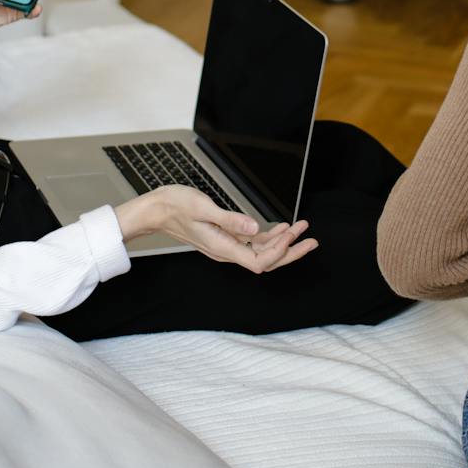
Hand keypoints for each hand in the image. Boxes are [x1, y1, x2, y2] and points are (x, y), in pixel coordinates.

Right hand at [117, 186, 317, 273]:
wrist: (155, 210)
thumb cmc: (175, 206)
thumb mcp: (203, 208)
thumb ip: (230, 220)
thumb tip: (255, 228)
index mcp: (222, 248)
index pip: (259, 261)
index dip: (279, 251)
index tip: (292, 233)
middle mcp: (226, 251)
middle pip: (266, 261)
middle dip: (291, 251)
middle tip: (312, 240)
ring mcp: (226, 246)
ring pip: (261, 252)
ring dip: (283, 242)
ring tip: (302, 229)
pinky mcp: (225, 238)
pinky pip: (252, 243)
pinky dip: (269, 237)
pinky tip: (280, 228)